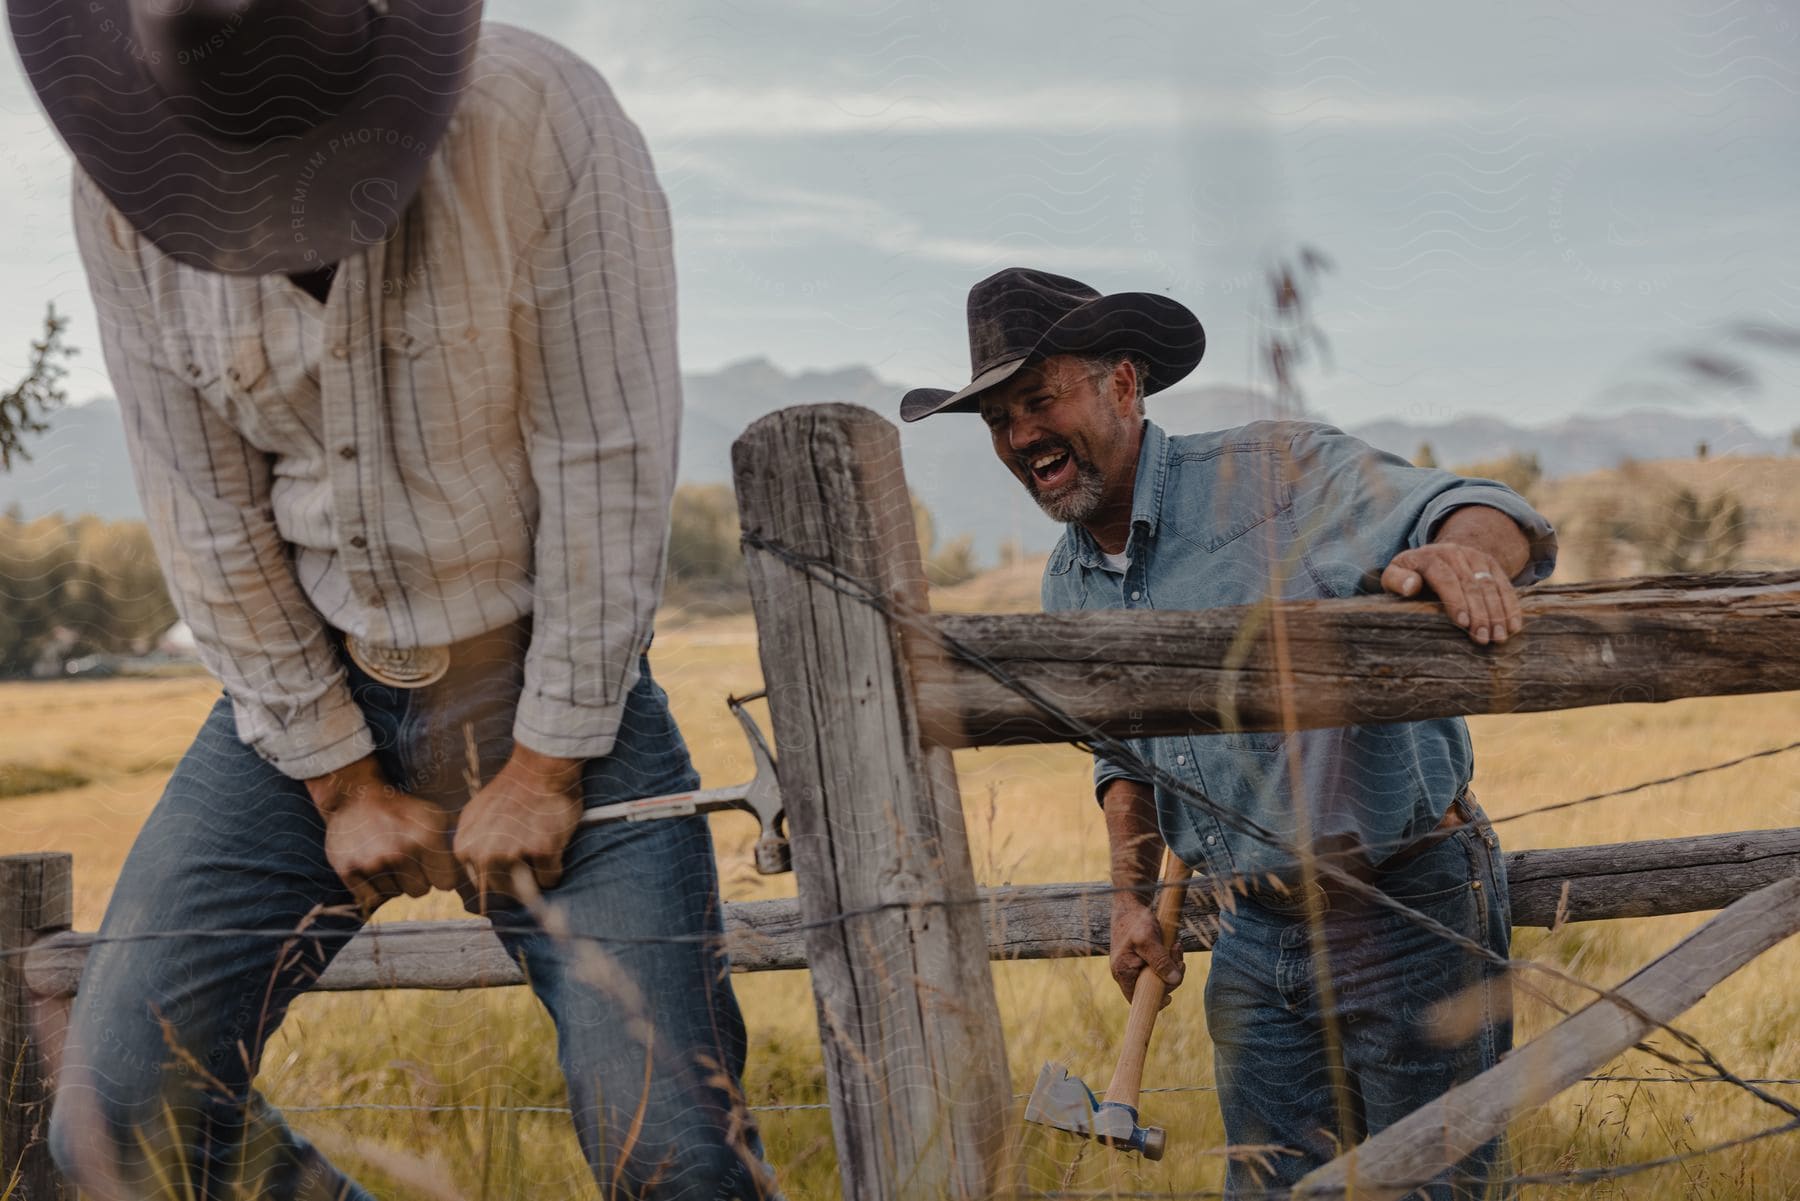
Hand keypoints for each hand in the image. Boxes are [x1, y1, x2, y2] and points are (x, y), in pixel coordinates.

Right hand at [307, 759, 458, 913]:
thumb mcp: (434, 815)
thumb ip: (455, 839)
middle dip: (416, 880)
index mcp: (425, 837)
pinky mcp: (348, 871)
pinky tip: (372, 867)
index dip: (441, 876)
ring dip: (393, 882)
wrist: (355, 797)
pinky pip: (371, 899)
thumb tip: (474, 864)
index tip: (434, 867)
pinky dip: (373, 889)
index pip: (446, 884)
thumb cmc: (401, 809)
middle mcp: (399, 852)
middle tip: (406, 860)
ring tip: (386, 858)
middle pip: (419, 892)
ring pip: (394, 895)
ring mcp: (372, 863)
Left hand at [453, 746, 584, 912]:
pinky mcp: (542, 851)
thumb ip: (472, 845)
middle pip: (504, 889)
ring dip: (537, 873)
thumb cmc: (512, 791)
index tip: (509, 855)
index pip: (481, 883)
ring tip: (539, 844)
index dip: (499, 872)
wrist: (540, 768)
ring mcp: (513, 853)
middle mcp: (484, 854)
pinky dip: (555, 868)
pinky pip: (550, 878)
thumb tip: (479, 876)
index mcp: (465, 848)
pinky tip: (553, 844)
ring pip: (527, 888)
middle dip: (519, 876)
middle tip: (528, 850)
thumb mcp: (476, 816)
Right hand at [1109, 894, 1183, 1006]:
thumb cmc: (1135, 921)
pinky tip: (1173, 946)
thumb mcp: (1148, 940)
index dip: (1154, 1001)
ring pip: (1159, 975)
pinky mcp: (1143, 957)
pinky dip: (1170, 958)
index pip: (1137, 998)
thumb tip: (1173, 980)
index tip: (1169, 998)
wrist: (1130, 903)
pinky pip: (1160, 965)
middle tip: (1177, 955)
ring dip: (1173, 964)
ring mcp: (1135, 965)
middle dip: (1170, 974)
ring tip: (1176, 947)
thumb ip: (1160, 961)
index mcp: (1123, 972)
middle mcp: (1127, 971)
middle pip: (1153, 987)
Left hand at [1381, 543, 1521, 644]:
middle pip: (1471, 584)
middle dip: (1479, 613)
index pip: (1445, 577)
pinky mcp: (1490, 565)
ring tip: (1499, 636)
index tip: (1462, 622)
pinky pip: (1504, 585)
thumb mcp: (1394, 576)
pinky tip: (1514, 626)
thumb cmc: (1409, 576)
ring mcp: (1475, 557)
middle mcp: (1454, 553)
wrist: (1434, 555)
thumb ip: (1396, 580)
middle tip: (1484, 638)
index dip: (1455, 600)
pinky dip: (1511, 606)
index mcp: (1427, 556)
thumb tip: (1410, 586)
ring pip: (1490, 586)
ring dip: (1498, 613)